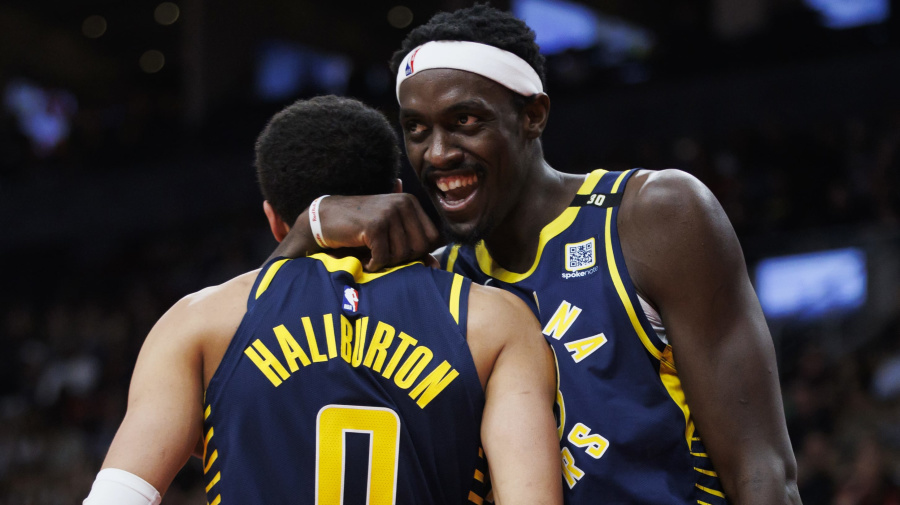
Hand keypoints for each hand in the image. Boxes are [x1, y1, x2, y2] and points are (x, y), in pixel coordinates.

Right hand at [270, 194, 441, 270]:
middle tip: (382, 254)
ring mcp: (389, 212)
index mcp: (411, 203)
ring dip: (385, 262)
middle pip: (420, 248)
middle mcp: (404, 203)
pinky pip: (384, 257)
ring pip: (402, 254)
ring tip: (371, 253)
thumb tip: (437, 267)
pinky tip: (364, 258)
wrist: (325, 219)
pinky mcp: (374, 225)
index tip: (396, 251)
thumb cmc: (360, 229)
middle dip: (402, 259)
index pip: (433, 239)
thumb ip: (414, 248)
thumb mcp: (391, 235)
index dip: (417, 252)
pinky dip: (373, 264)